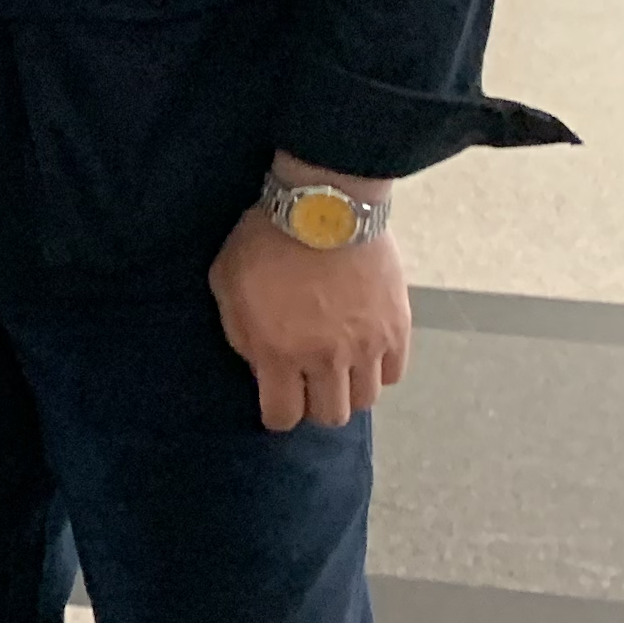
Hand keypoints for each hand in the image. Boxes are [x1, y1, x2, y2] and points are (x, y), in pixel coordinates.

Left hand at [209, 161, 411, 430]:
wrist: (323, 206)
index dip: (277, 415)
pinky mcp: (397, 329)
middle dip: (313, 406)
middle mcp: (325, 359)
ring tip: (336, 368)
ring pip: (365, 401)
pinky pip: (393, 374)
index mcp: (278, 352)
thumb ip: (241, 335)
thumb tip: (260, 367)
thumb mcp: (227, 286)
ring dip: (348, 390)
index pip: (282, 416)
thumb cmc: (264, 240)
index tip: (276, 402)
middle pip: (330, 416)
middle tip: (307, 384)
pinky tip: (363, 353)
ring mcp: (366, 346)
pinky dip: (378, 371)